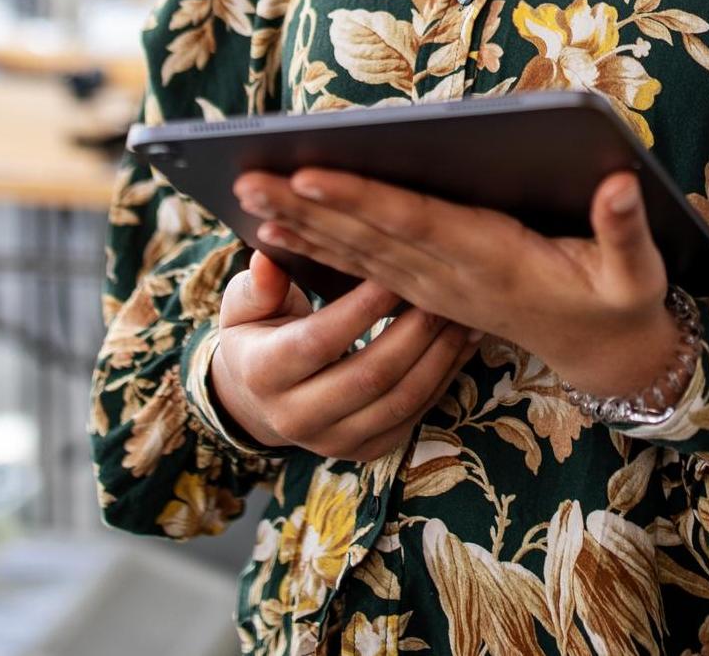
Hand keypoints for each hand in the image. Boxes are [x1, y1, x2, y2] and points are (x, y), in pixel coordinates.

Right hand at [209, 247, 479, 462]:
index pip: (320, 340)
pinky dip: (444, 377)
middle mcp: (295, 418)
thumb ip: (259, 284)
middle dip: (414, 330)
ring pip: (399, 400)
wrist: (258, 398)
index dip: (362, 307)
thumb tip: (267, 258)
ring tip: (461, 313)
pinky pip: (413, 415)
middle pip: (369, 375)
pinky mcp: (365, 450)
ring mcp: (333, 442)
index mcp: (263, 374)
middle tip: (442, 290)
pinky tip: (463, 342)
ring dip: (438, 355)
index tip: (394, 271)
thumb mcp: (245, 305)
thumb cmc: (257, 334)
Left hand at [230, 166, 680, 402]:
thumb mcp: (637, 274)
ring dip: (302, 227)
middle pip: (370, 238)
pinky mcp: (431, 291)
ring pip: (358, 254)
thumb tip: (622, 182)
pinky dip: (322, 248)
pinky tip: (281, 230)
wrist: (605, 355)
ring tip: (248, 197)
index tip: (311, 175)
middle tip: (249, 177)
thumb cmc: (621, 302)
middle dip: (307, 209)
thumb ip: (626, 229)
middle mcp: (453, 276)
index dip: (362, 201)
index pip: (416, 225)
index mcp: (494, 260)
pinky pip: (365, 268)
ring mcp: (437, 287)